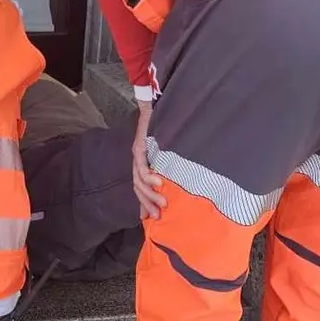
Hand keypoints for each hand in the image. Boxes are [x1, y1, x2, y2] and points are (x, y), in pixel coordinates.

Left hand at [132, 99, 166, 219]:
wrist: (156, 103)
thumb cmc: (167, 126)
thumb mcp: (169, 151)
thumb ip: (171, 164)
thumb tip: (182, 181)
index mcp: (144, 162)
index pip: (141, 187)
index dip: (144, 202)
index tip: (150, 218)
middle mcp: (138, 160)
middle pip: (138, 187)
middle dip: (147, 203)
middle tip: (158, 216)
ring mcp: (137, 153)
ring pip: (139, 180)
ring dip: (150, 194)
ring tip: (163, 203)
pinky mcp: (139, 145)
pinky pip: (142, 165)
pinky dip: (149, 176)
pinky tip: (159, 183)